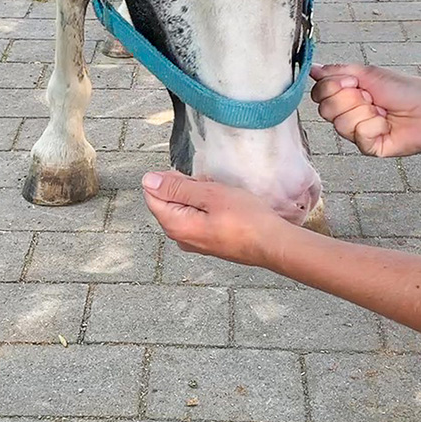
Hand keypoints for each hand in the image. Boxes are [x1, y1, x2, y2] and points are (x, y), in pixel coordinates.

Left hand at [142, 171, 293, 266]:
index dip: (169, 179)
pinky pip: (199, 218)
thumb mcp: (210, 195)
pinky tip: (227, 206)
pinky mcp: (208, 243)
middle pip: (169, 202)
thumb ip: (176, 188)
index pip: (152, 196)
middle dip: (186, 188)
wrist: (272, 243)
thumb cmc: (246, 219)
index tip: (193, 178)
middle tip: (211, 186)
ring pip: (186, 209)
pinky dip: (209, 208)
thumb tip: (149, 181)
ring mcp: (195, 242)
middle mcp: (180, 238)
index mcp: (175, 226)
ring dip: (200, 197)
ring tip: (222, 196)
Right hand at [310, 63, 420, 156]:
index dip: (332, 87)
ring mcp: (357, 132)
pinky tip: (387, 125)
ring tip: (382, 111)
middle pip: (326, 110)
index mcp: (348, 95)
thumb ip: (337, 71)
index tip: (354, 82)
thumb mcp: (368, 73)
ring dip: (365, 112)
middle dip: (350, 99)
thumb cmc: (406, 90)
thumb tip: (313, 68)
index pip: (319, 94)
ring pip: (341, 124)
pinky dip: (375, 126)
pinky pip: (359, 136)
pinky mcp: (368, 147)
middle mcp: (349, 114)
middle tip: (372, 97)